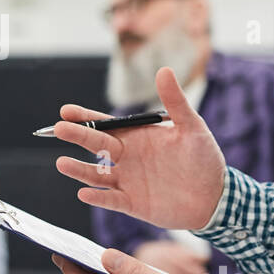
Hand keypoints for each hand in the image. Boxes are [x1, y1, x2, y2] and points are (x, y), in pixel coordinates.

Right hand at [54, 67, 226, 229]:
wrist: (216, 197)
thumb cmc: (204, 159)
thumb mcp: (192, 127)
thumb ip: (175, 102)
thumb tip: (164, 70)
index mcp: (136, 136)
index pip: (105, 125)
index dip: (86, 118)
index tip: (66, 110)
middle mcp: (126, 157)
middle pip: (95, 145)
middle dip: (76, 136)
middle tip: (58, 129)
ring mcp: (127, 180)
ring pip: (96, 174)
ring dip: (79, 169)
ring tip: (62, 163)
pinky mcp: (132, 203)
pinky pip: (111, 199)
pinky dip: (98, 197)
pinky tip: (84, 193)